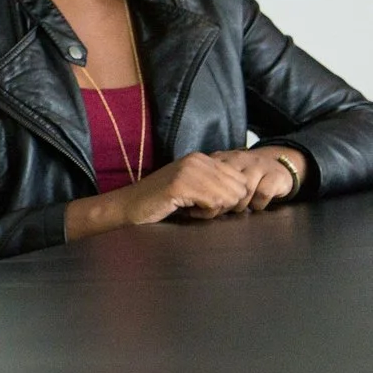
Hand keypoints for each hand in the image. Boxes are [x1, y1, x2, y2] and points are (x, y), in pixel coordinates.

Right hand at [70, 152, 255, 236]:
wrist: (127, 208)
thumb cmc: (160, 203)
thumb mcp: (192, 187)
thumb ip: (215, 184)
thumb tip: (246, 193)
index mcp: (202, 158)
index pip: (241, 179)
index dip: (230, 198)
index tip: (208, 204)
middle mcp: (198, 159)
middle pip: (239, 188)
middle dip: (225, 205)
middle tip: (200, 209)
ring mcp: (189, 171)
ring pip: (230, 197)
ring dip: (214, 211)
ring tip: (193, 210)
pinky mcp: (182, 185)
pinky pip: (214, 204)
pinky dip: (204, 215)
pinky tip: (187, 212)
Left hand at [209, 145, 307, 212]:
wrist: (278, 164)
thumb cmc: (243, 175)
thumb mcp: (223, 174)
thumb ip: (206, 183)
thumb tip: (188, 207)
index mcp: (222, 158)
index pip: (207, 177)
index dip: (204, 196)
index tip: (203, 207)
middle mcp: (239, 158)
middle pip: (225, 185)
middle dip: (221, 204)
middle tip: (222, 211)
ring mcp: (258, 165)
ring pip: (244, 190)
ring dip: (239, 205)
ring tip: (237, 209)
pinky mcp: (275, 175)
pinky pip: (263, 193)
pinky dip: (257, 204)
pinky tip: (255, 206)